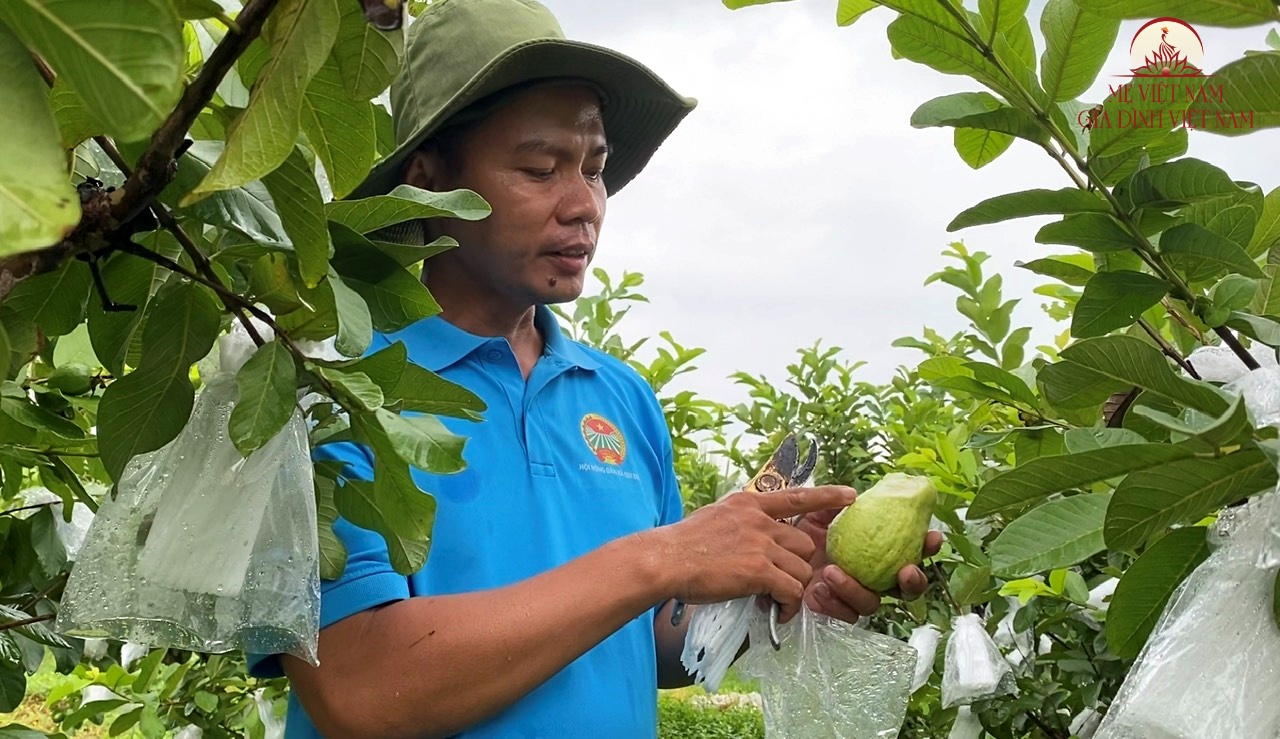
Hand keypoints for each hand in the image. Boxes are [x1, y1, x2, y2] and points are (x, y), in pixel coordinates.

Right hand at [654, 485, 857, 623]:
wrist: (666, 559)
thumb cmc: (682, 543)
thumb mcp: (714, 516)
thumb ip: (738, 520)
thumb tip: (749, 531)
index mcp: (749, 504)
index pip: (796, 496)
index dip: (827, 497)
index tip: (850, 496)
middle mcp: (760, 521)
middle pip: (803, 544)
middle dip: (798, 565)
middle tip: (782, 582)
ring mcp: (762, 544)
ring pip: (800, 570)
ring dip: (792, 589)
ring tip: (775, 601)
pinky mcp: (759, 570)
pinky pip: (791, 590)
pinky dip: (788, 605)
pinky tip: (776, 612)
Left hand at [796, 505, 943, 623]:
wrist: (776, 556)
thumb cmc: (801, 534)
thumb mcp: (815, 514)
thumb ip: (833, 505)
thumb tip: (853, 496)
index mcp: (877, 552)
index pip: (912, 551)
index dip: (927, 547)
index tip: (932, 537)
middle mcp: (872, 577)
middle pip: (905, 589)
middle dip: (914, 582)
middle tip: (905, 570)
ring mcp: (855, 596)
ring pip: (872, 604)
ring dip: (856, 589)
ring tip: (831, 572)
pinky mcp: (835, 612)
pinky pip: (843, 615)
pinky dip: (833, 604)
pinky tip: (819, 590)